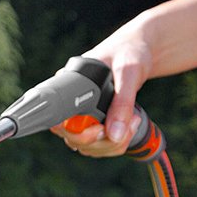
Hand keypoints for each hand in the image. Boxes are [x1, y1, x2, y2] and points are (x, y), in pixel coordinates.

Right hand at [51, 29, 152, 156]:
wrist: (139, 50)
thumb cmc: (130, 52)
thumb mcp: (128, 72)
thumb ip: (122, 102)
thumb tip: (114, 134)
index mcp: (68, 86)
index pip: (57, 121)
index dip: (73, 132)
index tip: (98, 130)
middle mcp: (71, 104)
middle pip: (73, 139)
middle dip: (102, 140)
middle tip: (125, 123)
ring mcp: (82, 116)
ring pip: (87, 147)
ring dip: (112, 143)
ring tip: (133, 120)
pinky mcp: (94, 124)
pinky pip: (98, 146)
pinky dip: (116, 143)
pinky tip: (130, 125)